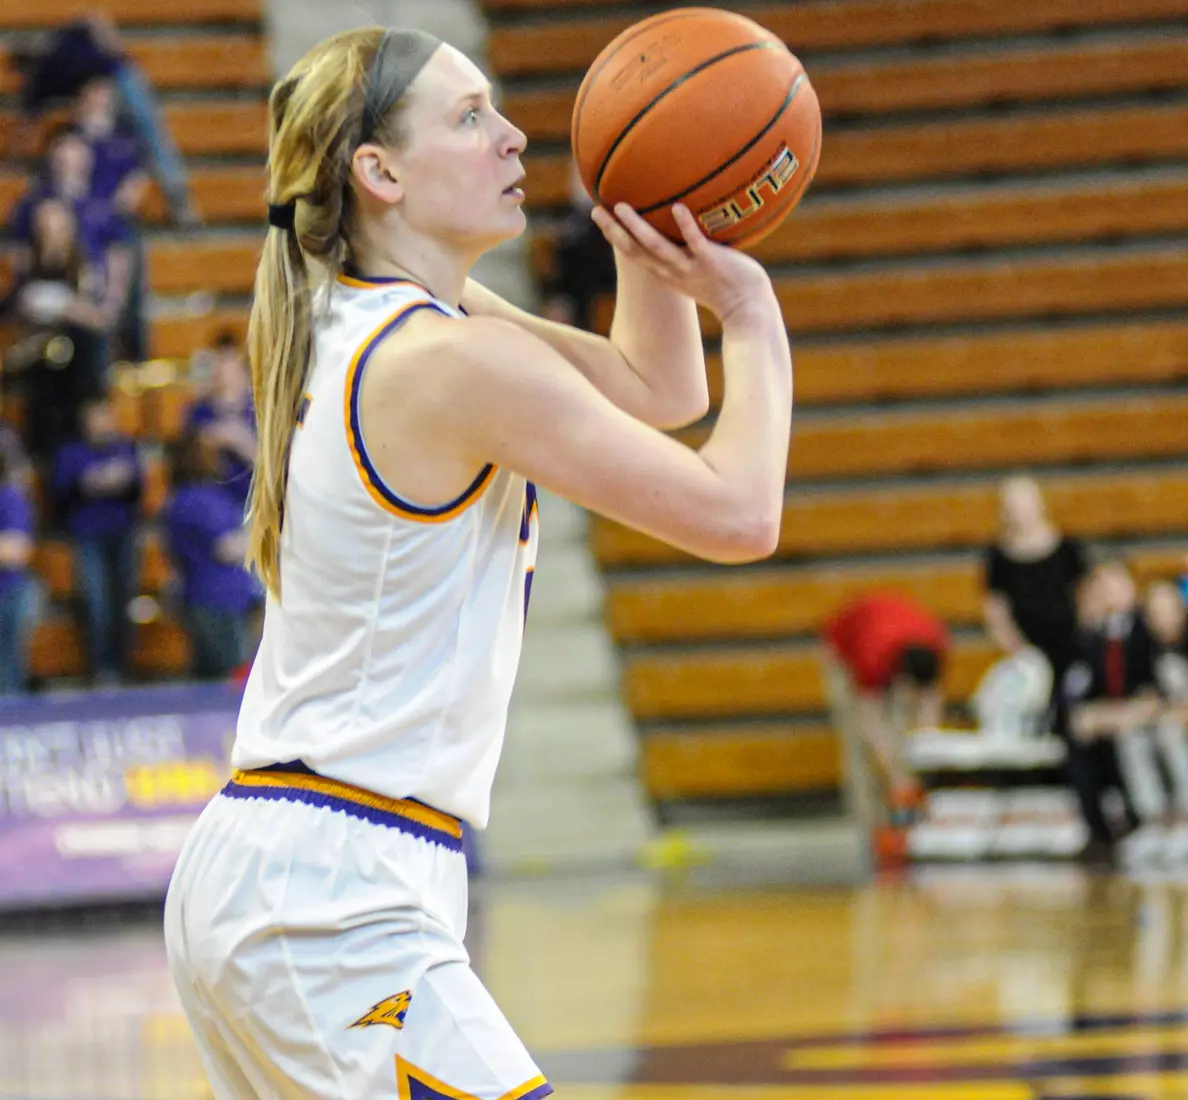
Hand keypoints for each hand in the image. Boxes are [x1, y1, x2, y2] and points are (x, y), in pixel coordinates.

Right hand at [590, 202, 772, 322]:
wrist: (749, 308)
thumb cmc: (726, 285)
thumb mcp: (697, 269)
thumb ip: (685, 250)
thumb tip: (680, 221)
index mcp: (666, 273)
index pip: (634, 254)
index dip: (614, 235)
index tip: (599, 214)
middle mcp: (673, 272)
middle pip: (635, 252)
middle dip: (614, 232)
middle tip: (596, 210)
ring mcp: (691, 268)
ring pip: (658, 247)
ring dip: (638, 228)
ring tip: (621, 207)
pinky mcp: (712, 263)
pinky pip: (697, 243)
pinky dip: (686, 227)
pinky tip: (678, 208)